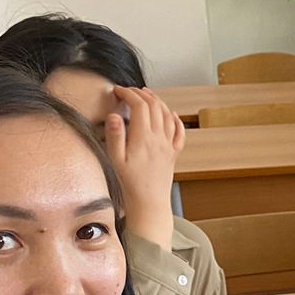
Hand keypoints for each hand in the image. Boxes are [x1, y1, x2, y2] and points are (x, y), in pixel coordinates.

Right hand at [104, 87, 183, 250]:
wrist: (149, 203)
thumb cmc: (130, 184)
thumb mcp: (115, 160)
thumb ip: (115, 136)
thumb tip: (115, 115)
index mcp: (144, 138)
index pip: (140, 106)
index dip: (129, 94)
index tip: (118, 91)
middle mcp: (159, 139)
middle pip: (155, 106)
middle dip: (141, 94)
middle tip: (129, 91)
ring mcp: (168, 146)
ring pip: (168, 115)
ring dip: (157, 102)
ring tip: (146, 95)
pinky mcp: (173, 154)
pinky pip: (179, 132)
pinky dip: (176, 119)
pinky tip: (172, 115)